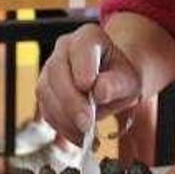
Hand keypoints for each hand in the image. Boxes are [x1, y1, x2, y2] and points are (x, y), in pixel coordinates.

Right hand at [36, 24, 142, 144]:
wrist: (113, 84)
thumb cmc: (121, 78)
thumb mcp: (129, 80)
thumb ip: (116, 84)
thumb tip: (99, 91)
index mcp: (88, 37)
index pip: (81, 48)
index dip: (82, 66)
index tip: (88, 86)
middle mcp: (64, 49)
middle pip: (57, 72)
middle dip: (71, 101)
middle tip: (87, 123)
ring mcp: (51, 69)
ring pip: (46, 92)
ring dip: (65, 118)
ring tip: (87, 135)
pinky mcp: (46, 91)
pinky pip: (46, 109)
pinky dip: (62, 126)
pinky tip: (79, 136)